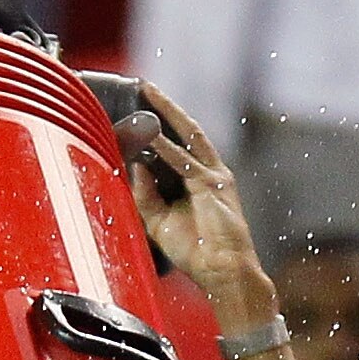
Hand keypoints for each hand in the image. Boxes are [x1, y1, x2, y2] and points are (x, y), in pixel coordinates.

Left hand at [128, 82, 276, 329]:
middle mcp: (209, 172)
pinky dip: (167, 148)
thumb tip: (134, 167)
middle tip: (145, 86)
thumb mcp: (160, 223)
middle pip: (185, 130)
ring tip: (148, 94)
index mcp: (199, 180)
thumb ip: (146, 196)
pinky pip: (185, 161)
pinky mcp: (214, 186)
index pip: (178, 145)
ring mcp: (214, 176)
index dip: (161, 125)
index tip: (141, 108)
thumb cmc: (197, 252)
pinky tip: (152, 135)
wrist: (224, 273)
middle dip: (165, 107)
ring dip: (167, 114)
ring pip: (187, 135)